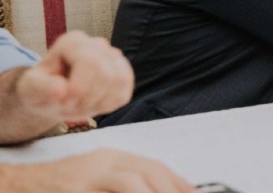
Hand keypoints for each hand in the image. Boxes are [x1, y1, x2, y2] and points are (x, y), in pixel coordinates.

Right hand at [0, 148, 193, 191]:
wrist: (18, 185)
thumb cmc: (60, 188)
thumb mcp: (96, 179)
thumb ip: (124, 183)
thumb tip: (162, 189)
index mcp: (113, 158)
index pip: (156, 166)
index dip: (180, 183)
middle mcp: (103, 162)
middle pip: (149, 172)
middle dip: (172, 189)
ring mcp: (86, 177)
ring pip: (132, 182)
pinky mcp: (73, 190)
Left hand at [16, 31, 132, 123]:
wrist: (52, 95)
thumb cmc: (40, 89)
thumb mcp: (29, 88)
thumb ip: (39, 87)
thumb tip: (61, 89)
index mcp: (73, 42)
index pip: (90, 62)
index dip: (80, 88)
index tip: (64, 102)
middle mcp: (97, 44)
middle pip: (107, 73)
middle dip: (89, 98)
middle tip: (71, 107)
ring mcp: (114, 57)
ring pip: (120, 81)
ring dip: (99, 102)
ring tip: (81, 106)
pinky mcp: (124, 73)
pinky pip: (125, 91)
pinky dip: (109, 105)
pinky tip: (93, 104)